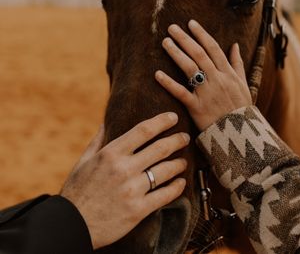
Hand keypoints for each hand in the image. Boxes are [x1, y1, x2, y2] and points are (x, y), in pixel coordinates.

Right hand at [60, 113, 188, 248]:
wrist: (71, 226)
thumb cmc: (77, 191)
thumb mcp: (83, 161)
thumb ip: (98, 140)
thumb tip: (107, 120)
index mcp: (111, 154)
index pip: (143, 130)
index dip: (161, 121)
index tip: (173, 117)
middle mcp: (124, 169)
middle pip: (160, 148)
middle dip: (177, 140)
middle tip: (185, 137)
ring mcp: (132, 190)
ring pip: (166, 170)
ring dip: (179, 163)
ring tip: (183, 161)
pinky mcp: (138, 210)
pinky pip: (165, 195)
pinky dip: (176, 187)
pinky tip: (180, 182)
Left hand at [155, 20, 251, 130]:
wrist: (241, 135)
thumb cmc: (242, 109)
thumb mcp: (244, 84)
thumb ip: (238, 64)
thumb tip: (234, 45)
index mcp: (228, 73)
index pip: (213, 48)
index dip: (201, 34)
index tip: (191, 23)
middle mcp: (217, 79)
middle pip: (199, 54)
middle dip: (185, 39)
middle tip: (172, 28)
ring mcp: (207, 93)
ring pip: (190, 68)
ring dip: (176, 53)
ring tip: (165, 42)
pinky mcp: (197, 107)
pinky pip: (181, 93)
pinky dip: (169, 83)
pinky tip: (157, 74)